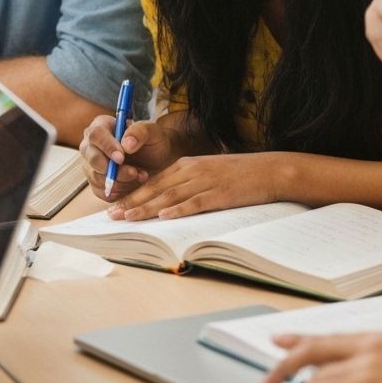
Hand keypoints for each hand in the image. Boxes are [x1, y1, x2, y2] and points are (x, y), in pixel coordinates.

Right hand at [79, 116, 178, 201]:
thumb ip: (140, 131)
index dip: (106, 147)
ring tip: (140, 175)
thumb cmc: (153, 143)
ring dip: (120, 181)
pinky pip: (101, 192)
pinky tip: (133, 185)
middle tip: (133, 172)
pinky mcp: (96, 184)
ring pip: (96, 177)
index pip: (95, 135)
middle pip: (92, 158)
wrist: (157, 162)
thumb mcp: (153, 132)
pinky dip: (118, 192)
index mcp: (101, 126)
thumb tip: (126, 144)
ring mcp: (91, 165)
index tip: (121, 158)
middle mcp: (91, 145)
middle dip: (113, 169)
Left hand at [107, 152, 278, 219]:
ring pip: (169, 196)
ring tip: (129, 217)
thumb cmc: (238, 174)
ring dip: (147, 208)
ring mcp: (204, 182)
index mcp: (186, 165)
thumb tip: (166, 201)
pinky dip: (178, 210)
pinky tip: (164, 216)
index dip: (133, 194)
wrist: (269, 170)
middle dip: (132, 202)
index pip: (153, 181)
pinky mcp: (219, 193)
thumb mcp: (207, 171)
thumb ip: (187, 181)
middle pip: (155, 189)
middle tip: (113, 215)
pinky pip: (195, 203)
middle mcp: (190, 171)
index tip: (116, 205)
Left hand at [264, 332, 381, 382]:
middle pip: (316, 347)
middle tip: (271, 375)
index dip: (303, 339)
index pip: (332, 336)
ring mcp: (368, 364)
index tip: (282, 341)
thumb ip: (378, 367)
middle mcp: (372, 345)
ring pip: (317, 373)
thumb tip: (347, 377)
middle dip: (288, 360)